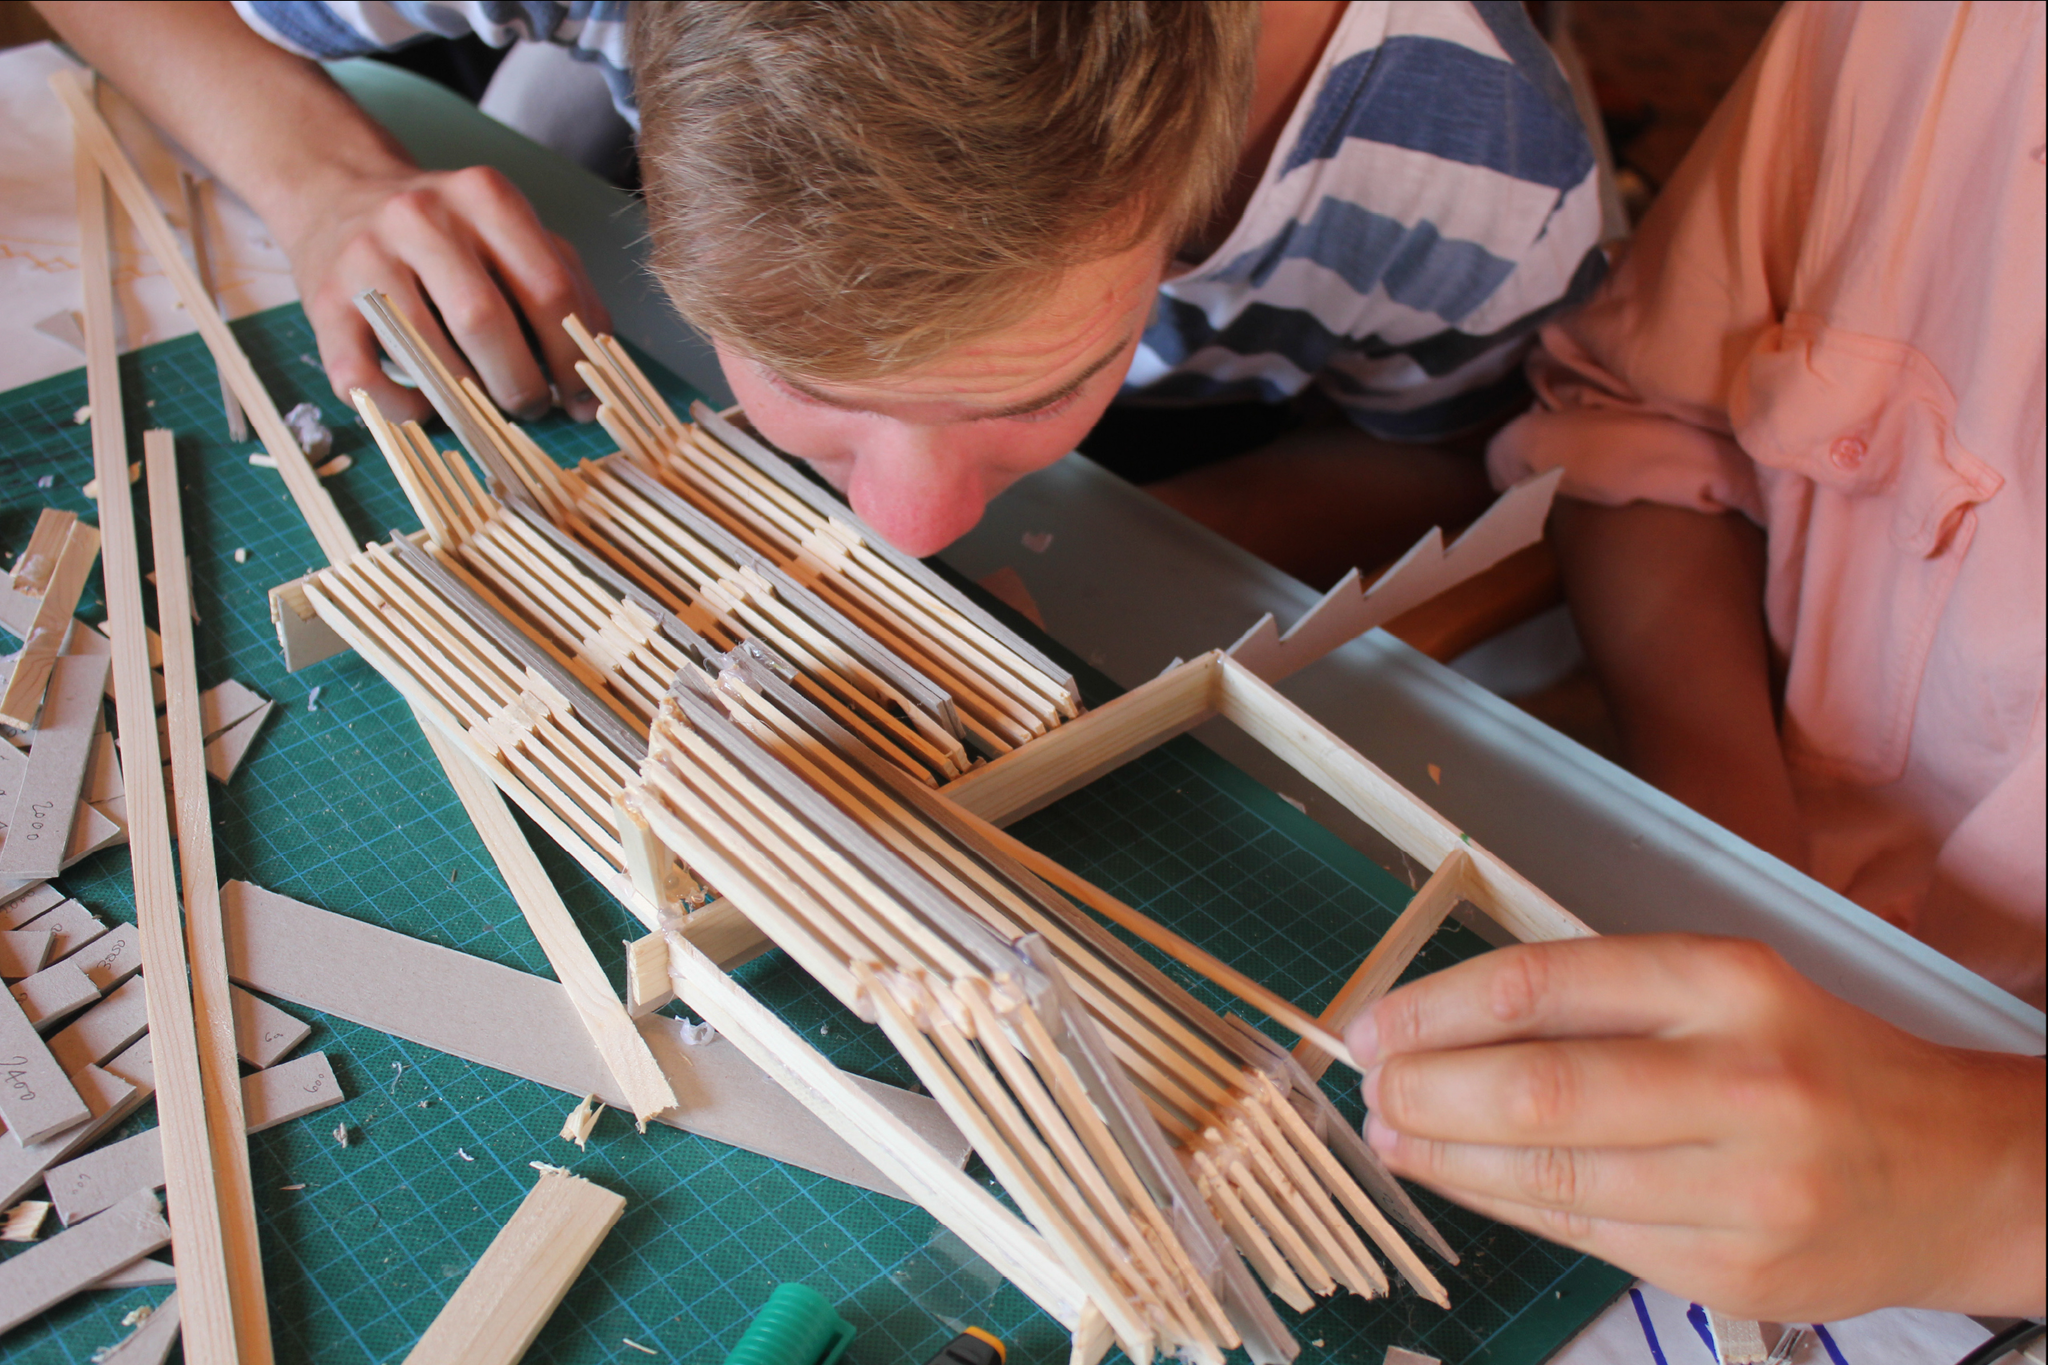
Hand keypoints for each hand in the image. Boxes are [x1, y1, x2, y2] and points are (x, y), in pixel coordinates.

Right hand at [278, 164, 609, 425]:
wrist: (338, 190)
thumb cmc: (448, 231)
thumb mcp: (511, 233)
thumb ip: (566, 287)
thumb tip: (598, 373)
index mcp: (485, 197)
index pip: (547, 289)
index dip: (572, 357)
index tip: (582, 398)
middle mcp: (421, 218)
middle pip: (485, 321)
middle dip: (520, 384)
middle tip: (531, 408)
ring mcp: (365, 257)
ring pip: (427, 353)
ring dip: (467, 403)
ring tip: (486, 413)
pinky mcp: (322, 302)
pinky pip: (363, 377)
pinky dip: (403, 408)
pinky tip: (426, 408)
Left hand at [1346, 934, 2045, 1319]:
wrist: (1958, 1174)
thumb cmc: (1815, 1064)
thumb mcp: (1723, 990)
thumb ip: (1598, 999)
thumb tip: (1441, 1020)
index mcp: (1728, 984)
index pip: (1542, 984)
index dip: (1434, 1007)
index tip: (1375, 1023)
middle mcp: (1740, 1081)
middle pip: (1534, 1088)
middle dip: (1425, 1089)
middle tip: (1372, 1085)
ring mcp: (1741, 1189)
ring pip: (1548, 1175)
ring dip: (1445, 1155)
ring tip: (1392, 1133)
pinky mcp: (1732, 1272)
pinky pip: (1583, 1233)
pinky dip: (1503, 1202)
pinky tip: (1459, 1178)